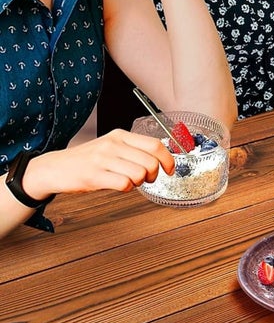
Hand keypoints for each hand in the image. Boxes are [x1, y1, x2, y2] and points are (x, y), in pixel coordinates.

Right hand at [22, 131, 175, 197]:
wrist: (56, 167)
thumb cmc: (87, 159)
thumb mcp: (111, 146)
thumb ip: (133, 149)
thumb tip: (161, 158)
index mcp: (120, 135)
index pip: (155, 144)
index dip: (168, 160)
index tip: (169, 170)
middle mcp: (113, 144)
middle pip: (151, 161)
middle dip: (154, 175)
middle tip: (146, 179)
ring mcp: (103, 159)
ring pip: (140, 173)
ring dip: (139, 182)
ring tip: (129, 181)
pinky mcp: (94, 175)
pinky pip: (124, 184)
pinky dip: (126, 188)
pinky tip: (118, 185)